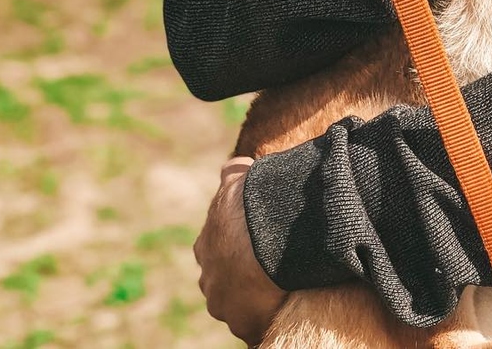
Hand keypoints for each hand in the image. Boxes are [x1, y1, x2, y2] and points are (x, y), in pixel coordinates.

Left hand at [194, 156, 285, 345]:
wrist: (262, 243)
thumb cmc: (251, 207)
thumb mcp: (239, 181)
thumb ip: (234, 173)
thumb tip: (235, 165)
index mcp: (206, 247)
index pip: (214, 251)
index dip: (233, 246)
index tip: (250, 243)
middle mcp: (210, 281)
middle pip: (223, 283)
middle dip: (240, 277)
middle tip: (267, 267)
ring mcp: (225, 307)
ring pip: (239, 306)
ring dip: (256, 298)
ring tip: (281, 287)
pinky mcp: (247, 325)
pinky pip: (258, 326)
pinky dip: (270, 317)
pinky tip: (285, 307)